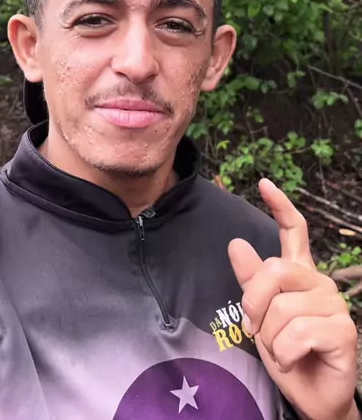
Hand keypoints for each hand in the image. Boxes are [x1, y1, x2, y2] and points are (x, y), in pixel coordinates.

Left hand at [228, 179, 358, 419]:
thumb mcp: (260, 316)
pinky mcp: (343, 330)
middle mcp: (319, 282)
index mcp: (299, 274)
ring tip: (283, 352)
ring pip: (282, 309)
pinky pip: (297, 334)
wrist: (311, 397)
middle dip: (254, 306)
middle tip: (259, 331)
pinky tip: (295, 362)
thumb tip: (236, 243)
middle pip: (273, 272)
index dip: (280, 206)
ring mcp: (334, 305)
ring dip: (271, 340)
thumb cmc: (286, 352)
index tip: (264, 183)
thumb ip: (251, 282)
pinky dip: (285, 355)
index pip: (294, 231)